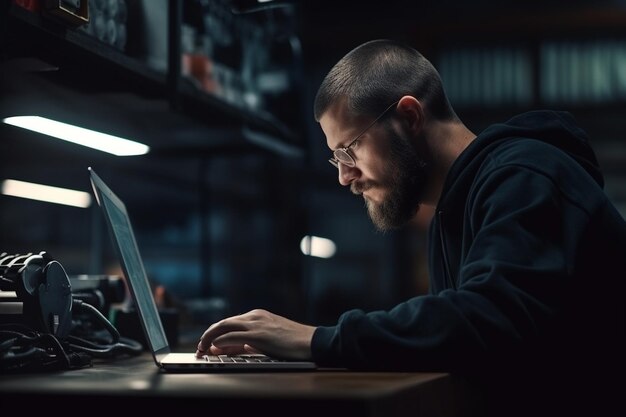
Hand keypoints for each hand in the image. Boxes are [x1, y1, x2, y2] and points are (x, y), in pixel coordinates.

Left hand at [195, 309, 315, 359]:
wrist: (312, 341)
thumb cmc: (294, 343)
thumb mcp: (269, 340)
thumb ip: (252, 342)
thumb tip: (237, 348)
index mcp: (258, 315)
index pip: (230, 323)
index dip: (216, 334)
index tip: (208, 345)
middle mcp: (254, 316)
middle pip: (223, 322)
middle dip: (209, 334)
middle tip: (200, 347)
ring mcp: (256, 324)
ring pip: (224, 327)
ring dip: (210, 338)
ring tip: (202, 349)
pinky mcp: (258, 335)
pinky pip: (232, 336)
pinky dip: (220, 342)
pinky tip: (213, 348)